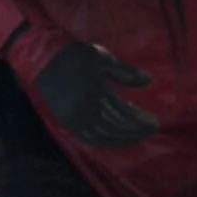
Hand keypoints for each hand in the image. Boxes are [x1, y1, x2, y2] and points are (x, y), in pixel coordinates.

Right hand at [34, 39, 160, 147]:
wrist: (41, 58)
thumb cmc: (74, 54)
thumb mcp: (103, 57)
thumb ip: (126, 72)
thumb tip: (149, 81)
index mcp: (96, 93)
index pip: (124, 114)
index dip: (141, 121)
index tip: (155, 122)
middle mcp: (85, 111)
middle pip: (116, 128)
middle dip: (135, 131)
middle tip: (150, 130)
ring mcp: (75, 120)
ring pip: (103, 137)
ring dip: (122, 139)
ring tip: (136, 136)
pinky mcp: (67, 122)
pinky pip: (89, 139)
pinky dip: (104, 142)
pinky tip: (114, 139)